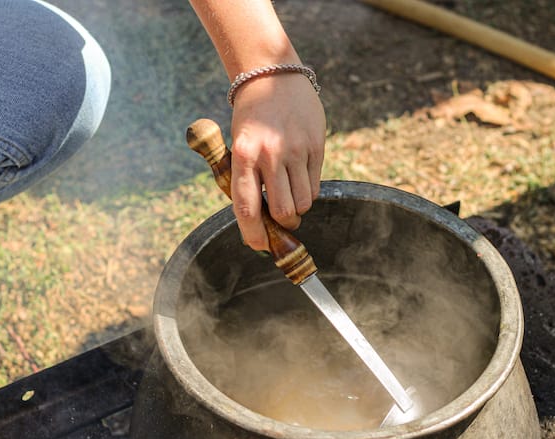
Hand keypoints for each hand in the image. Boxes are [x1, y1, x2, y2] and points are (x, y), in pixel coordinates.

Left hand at [229, 72, 325, 250]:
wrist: (272, 76)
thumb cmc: (251, 120)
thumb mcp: (238, 146)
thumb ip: (246, 181)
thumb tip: (257, 224)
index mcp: (243, 155)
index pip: (248, 208)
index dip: (253, 235)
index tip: (257, 245)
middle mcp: (270, 154)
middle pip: (283, 212)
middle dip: (283, 224)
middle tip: (280, 220)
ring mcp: (296, 150)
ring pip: (303, 203)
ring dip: (297, 209)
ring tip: (289, 197)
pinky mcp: (316, 146)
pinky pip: (315, 187)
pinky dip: (307, 193)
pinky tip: (298, 179)